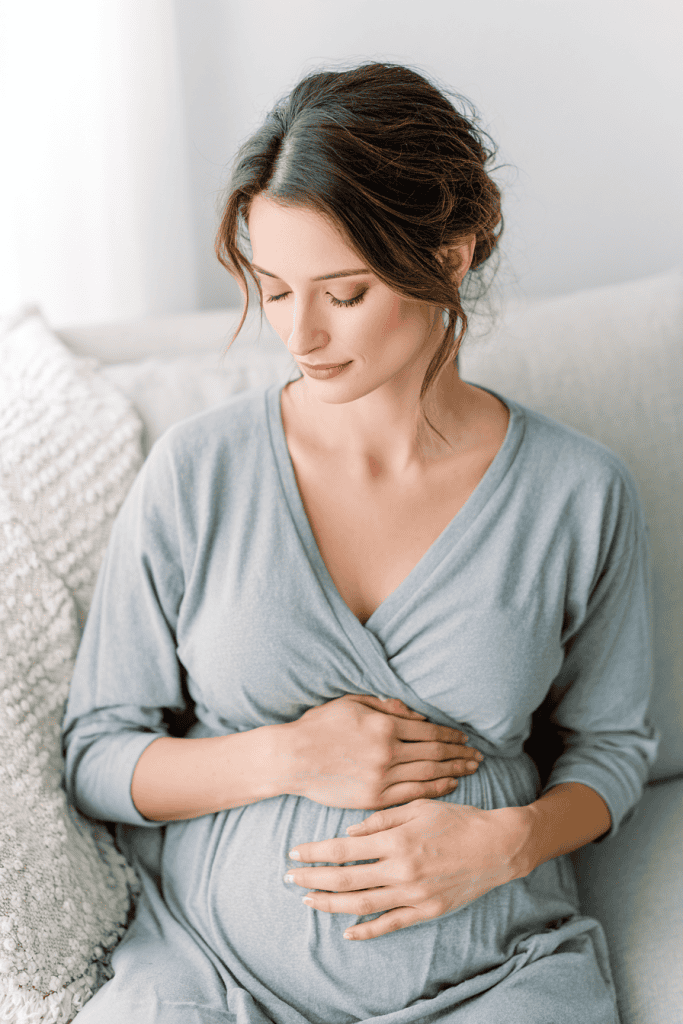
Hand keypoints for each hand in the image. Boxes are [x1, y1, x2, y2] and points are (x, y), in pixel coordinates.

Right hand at [274, 695, 482, 808]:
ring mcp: (382, 777)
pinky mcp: (374, 798)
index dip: (450, 735)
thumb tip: (416, 714)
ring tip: (471, 770)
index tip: (465, 738)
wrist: (292, 758)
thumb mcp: (352, 703)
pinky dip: (434, 790)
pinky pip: (412, 794)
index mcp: (385, 725)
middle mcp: (389, 752)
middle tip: (478, 756)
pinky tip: (448, 786)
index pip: (429, 731)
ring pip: (428, 774)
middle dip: (459, 754)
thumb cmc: (319, 726)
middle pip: (435, 753)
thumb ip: (386, 706)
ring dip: (453, 772)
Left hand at [285, 798, 527, 939]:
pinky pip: (390, 925)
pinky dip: (367, 931)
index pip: (344, 848)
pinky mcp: (427, 911)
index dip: (315, 852)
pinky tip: (347, 932)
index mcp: (396, 839)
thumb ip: (382, 818)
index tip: (294, 853)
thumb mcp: (418, 806)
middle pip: (345, 879)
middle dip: (312, 878)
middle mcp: (401, 869)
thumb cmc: (456, 819)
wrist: (497, 846)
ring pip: (361, 905)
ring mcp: (414, 893)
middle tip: (289, 877)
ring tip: (307, 900)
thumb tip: (350, 830)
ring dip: (330, 904)